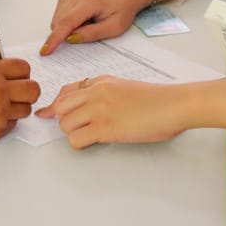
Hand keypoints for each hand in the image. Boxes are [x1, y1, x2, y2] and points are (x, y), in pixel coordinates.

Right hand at [0, 58, 40, 152]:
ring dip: (18, 108)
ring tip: (2, 109)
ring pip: (26, 109)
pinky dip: (6, 122)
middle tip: (20, 94)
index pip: (23, 67)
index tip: (19, 77)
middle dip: (28, 91)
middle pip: (33, 89)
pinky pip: (13, 124)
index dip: (23, 73)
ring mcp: (0, 112)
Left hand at [36, 77, 188, 148]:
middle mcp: (96, 92)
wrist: (175, 104)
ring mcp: (98, 109)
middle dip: (64, 120)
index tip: (50, 113)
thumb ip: (105, 93)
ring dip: (73, 133)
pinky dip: (80, 144)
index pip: (66, 91)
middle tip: (76, 128)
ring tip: (90, 136)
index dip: (58, 105)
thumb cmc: (158, 100)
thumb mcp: (125, 87)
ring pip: (65, 124)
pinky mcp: (104, 127)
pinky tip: (94, 142)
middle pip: (60, 107)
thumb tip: (91, 107)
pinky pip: (75, 139)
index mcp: (101, 81)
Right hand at [40, 0, 148, 53]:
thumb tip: (70, 39)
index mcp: (90, 2)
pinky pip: (58, 16)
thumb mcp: (113, 28)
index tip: (46, 50)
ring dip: (68, 28)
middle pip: (59, 23)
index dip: (55, 38)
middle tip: (89, 30)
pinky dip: (67, 22)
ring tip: (87, 23)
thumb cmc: (121, 11)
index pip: (67, 22)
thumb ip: (91, 34)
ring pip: (57, 20)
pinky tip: (81, 19)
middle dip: (67, 34)